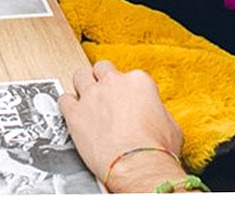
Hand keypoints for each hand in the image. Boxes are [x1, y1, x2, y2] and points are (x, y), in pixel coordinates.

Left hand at [58, 61, 183, 191]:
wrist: (138, 165)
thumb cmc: (156, 150)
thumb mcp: (170, 125)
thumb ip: (157, 111)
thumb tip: (151, 114)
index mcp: (139, 82)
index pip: (129, 76)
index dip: (127, 90)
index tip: (126, 100)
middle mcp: (113, 83)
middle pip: (101, 69)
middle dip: (102, 79)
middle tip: (105, 94)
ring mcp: (91, 96)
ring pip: (80, 76)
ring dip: (83, 86)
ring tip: (87, 100)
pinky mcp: (74, 113)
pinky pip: (63, 99)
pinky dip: (67, 105)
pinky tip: (72, 113)